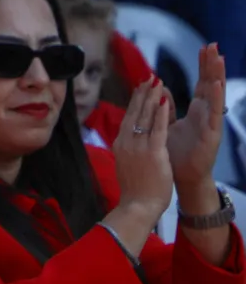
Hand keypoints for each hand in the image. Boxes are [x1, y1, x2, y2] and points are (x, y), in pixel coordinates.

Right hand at [110, 76, 173, 224]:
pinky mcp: (153, 152)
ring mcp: (139, 146)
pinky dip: (161, 113)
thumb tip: (128, 140)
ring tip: (157, 82)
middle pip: (134, 112)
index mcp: (120, 144)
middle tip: (149, 77)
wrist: (137, 205)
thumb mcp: (125, 165)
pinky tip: (164, 100)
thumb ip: (128, 150)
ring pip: (145, 116)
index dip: (135, 101)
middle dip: (143, 93)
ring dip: (151, 97)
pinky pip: (158, 129)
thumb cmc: (134, 190)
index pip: (128, 117)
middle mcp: (126, 142)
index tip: (140, 88)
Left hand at [167, 44, 226, 190]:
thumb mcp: (168, 125)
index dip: (203, 66)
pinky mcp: (212, 134)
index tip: (205, 47)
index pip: (201, 82)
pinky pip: (214, 113)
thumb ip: (166, 108)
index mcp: (196, 110)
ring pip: (215, 95)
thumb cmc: (176, 152)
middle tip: (214, 45)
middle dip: (211, 65)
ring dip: (217, 76)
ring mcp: (210, 123)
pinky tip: (215, 84)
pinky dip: (214, 98)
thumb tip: (161, 89)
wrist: (180, 177)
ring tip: (219, 58)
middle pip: (210, 84)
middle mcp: (205, 114)